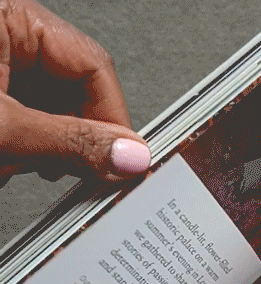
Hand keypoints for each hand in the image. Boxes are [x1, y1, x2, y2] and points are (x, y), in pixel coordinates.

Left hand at [0, 0, 150, 186]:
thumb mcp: (3, 129)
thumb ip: (71, 143)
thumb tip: (129, 155)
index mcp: (7, 17)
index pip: (93, 65)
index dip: (113, 118)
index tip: (123, 158)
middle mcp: (4, 35)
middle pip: (75, 91)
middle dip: (75, 138)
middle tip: (77, 171)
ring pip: (52, 110)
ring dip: (49, 148)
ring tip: (25, 165)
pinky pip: (27, 119)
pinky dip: (26, 147)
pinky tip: (11, 160)